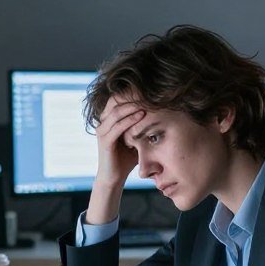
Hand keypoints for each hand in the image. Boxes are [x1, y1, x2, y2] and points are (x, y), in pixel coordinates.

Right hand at [86, 96, 143, 223]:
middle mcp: (102, 122)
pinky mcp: (104, 141)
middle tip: (149, 90)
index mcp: (108, 119)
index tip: (149, 88)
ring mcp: (102, 131)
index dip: (132, 91)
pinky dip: (130, 119)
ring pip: (116, 111)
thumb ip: (143, 124)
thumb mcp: (136, 136)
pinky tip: (142, 115)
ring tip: (147, 100)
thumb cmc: (127, 157)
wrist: (114, 177)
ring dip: (132, 105)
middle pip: (115, 100)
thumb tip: (162, 113)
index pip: (118, 98)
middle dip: (132, 94)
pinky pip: (117, 126)